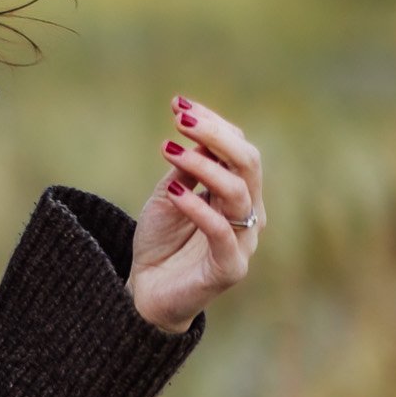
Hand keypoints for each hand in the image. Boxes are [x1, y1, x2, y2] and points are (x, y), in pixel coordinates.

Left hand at [127, 92, 262, 333]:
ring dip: (203, 165)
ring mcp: (244, 240)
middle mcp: (249, 213)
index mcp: (238, 193)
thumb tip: (191, 131)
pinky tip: (174, 192)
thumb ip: (184, 169)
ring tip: (168, 149)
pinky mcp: (230, 267)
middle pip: (247, 163)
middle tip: (181, 118)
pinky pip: (221, 232)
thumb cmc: (161, 243)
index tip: (178, 104)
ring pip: (238, 192)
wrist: (146, 292)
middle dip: (216, 135)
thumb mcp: (168, 196)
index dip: (213, 124)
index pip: (238, 149)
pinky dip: (198, 208)